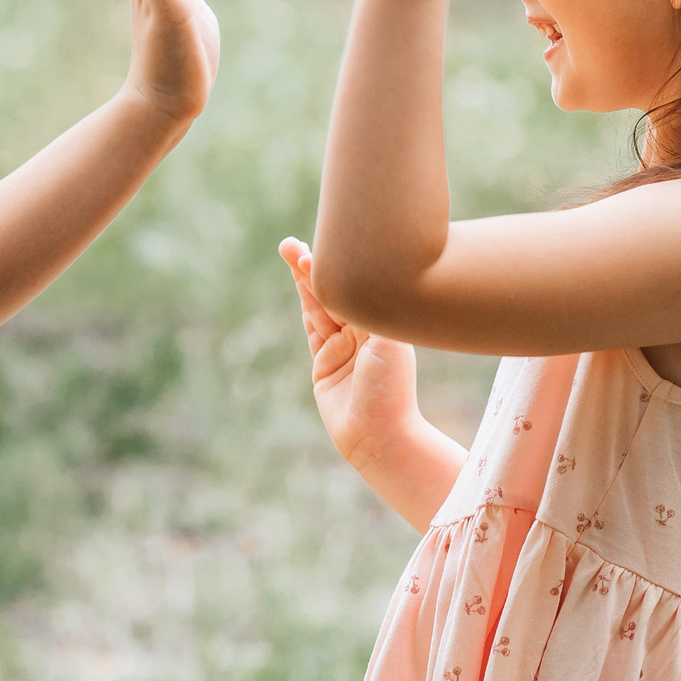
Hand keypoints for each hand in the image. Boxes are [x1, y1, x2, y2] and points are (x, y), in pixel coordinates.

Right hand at [281, 236, 420, 467]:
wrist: (377, 436)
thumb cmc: (389, 389)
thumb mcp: (385, 342)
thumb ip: (368, 311)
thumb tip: (355, 278)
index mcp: (385, 323)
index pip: (358, 285)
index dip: (336, 266)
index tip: (318, 247)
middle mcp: (365, 333)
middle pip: (335, 292)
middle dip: (313, 268)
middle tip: (290, 245)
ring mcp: (344, 349)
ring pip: (320, 308)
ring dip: (305, 283)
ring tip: (291, 254)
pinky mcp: (325, 365)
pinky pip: (313, 331)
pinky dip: (306, 308)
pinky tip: (301, 286)